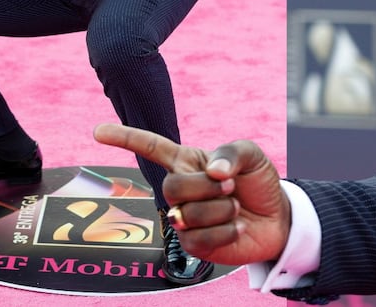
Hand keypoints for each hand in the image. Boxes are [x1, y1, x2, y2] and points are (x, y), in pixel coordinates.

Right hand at [92, 124, 290, 265]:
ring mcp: (185, 218)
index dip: (125, 138)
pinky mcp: (193, 245)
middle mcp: (182, 189)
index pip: (152, 148)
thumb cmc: (259, 182)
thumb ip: (232, 152)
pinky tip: (236, 228)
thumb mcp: (252, 155)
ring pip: (187, 215)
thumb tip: (213, 171)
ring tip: (235, 208)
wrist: (278, 217)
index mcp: (189, 161)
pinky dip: (225, 232)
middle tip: (230, 188)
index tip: (98, 131)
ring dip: (221, 211)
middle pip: (171, 187)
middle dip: (205, 187)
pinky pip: (198, 239)